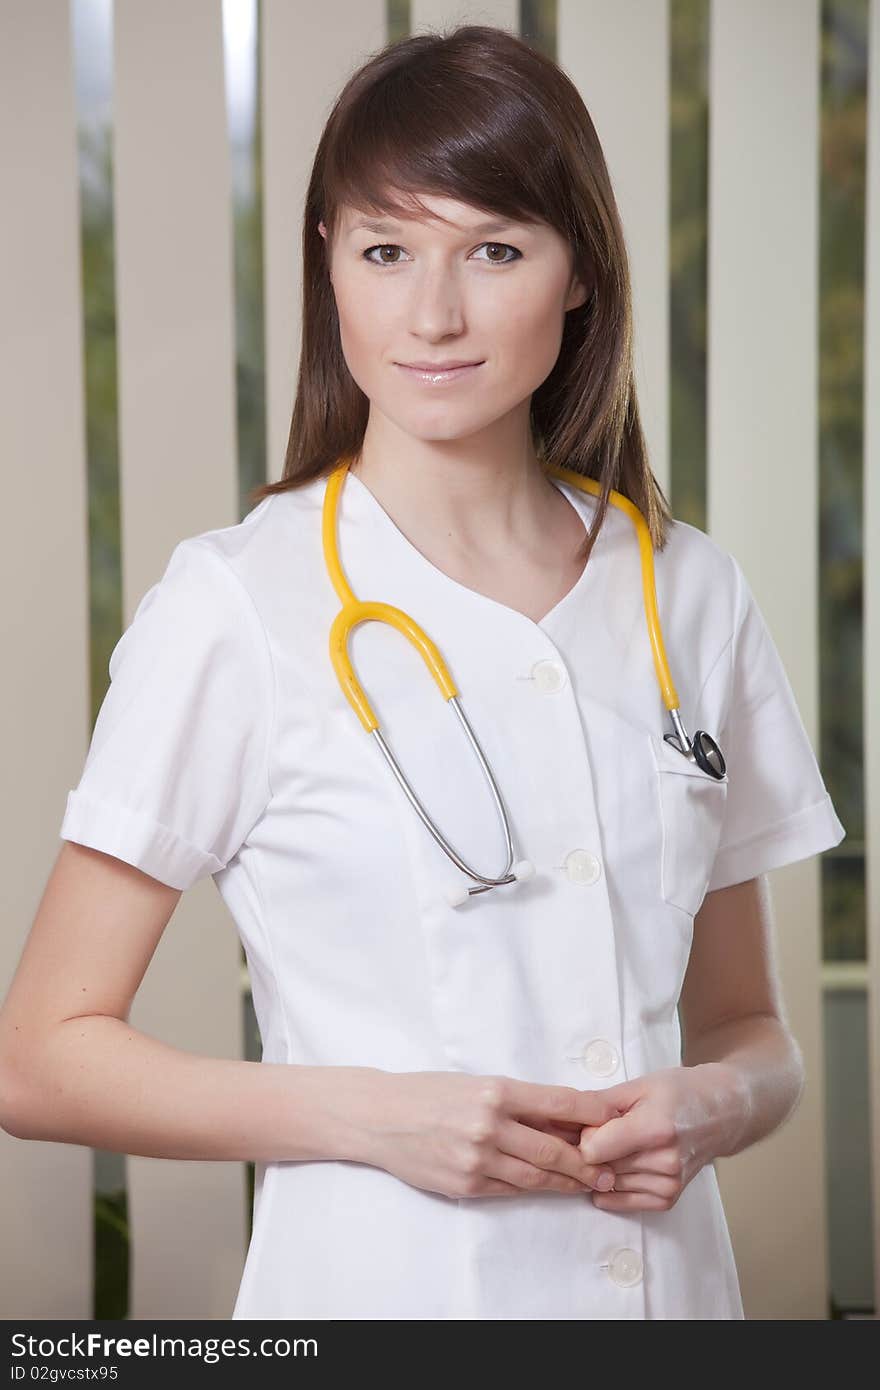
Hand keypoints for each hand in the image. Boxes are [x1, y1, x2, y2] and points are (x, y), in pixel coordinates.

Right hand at [353, 1069, 622, 1199]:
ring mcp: (476, 1158)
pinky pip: (509, 1190)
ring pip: (535, 1176)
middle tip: (611, 1169)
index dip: (592, 1114)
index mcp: (496, 1090)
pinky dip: (532, 1189)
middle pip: (553, 1149)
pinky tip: (548, 1187)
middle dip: (587, 1161)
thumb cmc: (431, 1093)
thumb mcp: (477, 1083)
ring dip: (566, 1181)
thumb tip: (565, 1119)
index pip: (559, 1103)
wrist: (380, 1116)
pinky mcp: (465, 1185)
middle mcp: (489, 1124)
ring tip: (588, 1183)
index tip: (615, 1120)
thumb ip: (519, 1102)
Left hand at [577, 1062, 749, 1211]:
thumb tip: (565, 1122)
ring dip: (605, 1169)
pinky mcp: (670, 1198)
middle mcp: (664, 1161)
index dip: (585, 1136)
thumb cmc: (679, 1092)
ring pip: (609, 1186)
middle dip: (593, 1152)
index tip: (594, 1123)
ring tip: (621, 1146)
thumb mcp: (639, 1085)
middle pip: (600, 1168)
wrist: (721, 1113)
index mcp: (655, 1128)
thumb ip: (600, 1104)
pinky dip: (615, 1188)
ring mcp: (669, 1183)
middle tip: (605, 1133)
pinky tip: (621, 1168)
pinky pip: (625, 1202)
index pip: (593, 1150)